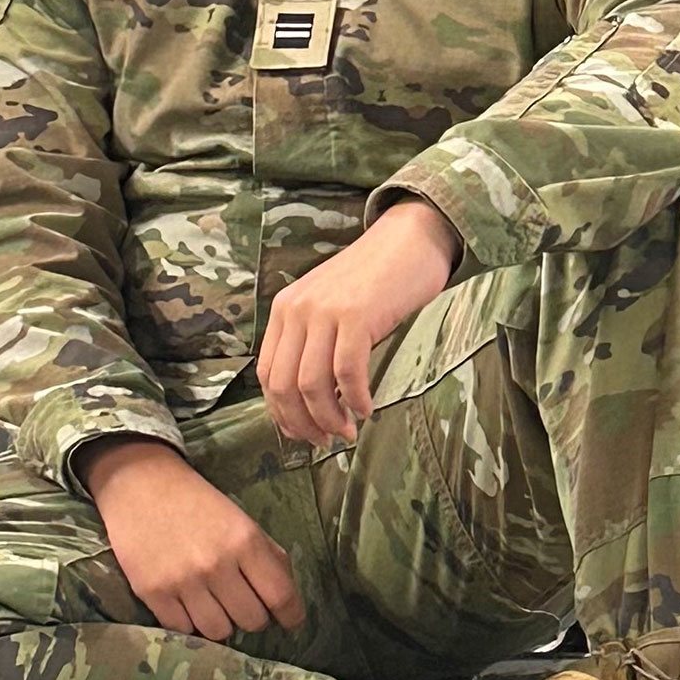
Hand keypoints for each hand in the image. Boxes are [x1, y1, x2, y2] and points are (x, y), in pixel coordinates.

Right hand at [79, 438, 304, 641]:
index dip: (291, 615)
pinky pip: (183, 629)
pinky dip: (189, 622)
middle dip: (253, 615)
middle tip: (242, 602)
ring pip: (219, 631)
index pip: (281, 596)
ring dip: (221, 621)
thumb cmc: (195, 500)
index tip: (290, 620)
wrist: (137, 483)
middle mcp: (217, 564)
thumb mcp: (240, 519)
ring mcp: (183, 582)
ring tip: (213, 603)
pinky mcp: (152, 593)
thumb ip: (268, 554)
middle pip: (252, 620)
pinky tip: (187, 603)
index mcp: (245, 541)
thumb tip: (286, 597)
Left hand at [258, 197, 461, 444]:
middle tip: (326, 441)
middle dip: (303, 423)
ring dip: (329, 418)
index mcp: (285, 309)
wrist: (411, 237)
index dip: (281, 412)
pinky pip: (346, 371)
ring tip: (347, 431)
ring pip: (311, 384)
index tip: (303, 433)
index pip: (267, 374)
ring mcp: (325, 311)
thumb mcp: (331, 305)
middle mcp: (297, 309)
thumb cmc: (377, 278)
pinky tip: (367, 409)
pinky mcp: (356, 315)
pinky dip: (355, 398)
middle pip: (284, 385)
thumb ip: (315, 340)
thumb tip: (312, 400)